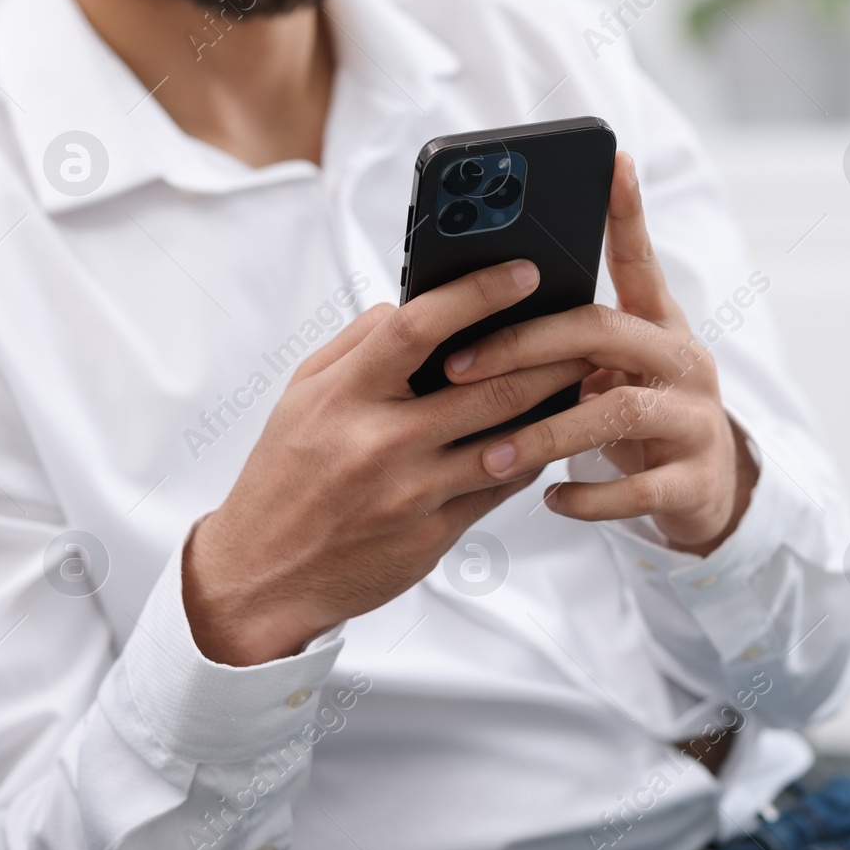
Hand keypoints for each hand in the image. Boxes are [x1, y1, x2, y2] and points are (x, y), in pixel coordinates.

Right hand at [183, 260, 593, 665]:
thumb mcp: (302, 396)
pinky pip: (500, 487)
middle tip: (585, 332)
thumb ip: (357, 344)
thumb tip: (412, 305)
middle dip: (549, 355)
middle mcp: (381, 441)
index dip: (478, 294)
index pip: (420, 328)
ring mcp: (412, 491)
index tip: (523, 273)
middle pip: (488, 387)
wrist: (264, 576)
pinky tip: (550, 435)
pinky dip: (531, 457)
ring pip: (509, 440)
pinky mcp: (434, 533)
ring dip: (556, 407)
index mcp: (346, 395)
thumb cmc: (284, 477)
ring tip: (584, 379)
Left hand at [444, 152, 758, 554]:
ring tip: (490, 455)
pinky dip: (587, 496)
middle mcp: (684, 362)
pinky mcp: (694, 480)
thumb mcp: (613, 372)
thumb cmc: (637, 418)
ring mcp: (694, 420)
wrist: (705, 493)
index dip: (628, 213)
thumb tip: (477, 306)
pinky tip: (550, 499)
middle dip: (525, 347)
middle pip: (604, 332)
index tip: (613, 160)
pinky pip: (637, 489)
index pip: (641, 260)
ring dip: (545, 433)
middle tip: (458, 368)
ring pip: (618, 411)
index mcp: (659, 326)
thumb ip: (571, 341)